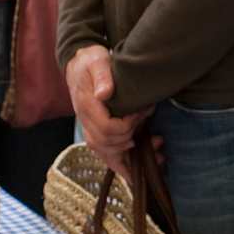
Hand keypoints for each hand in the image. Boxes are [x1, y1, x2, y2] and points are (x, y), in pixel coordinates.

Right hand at [65, 45, 142, 169]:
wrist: (78, 64)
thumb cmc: (90, 60)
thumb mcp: (97, 60)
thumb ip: (102, 75)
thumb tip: (105, 94)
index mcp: (87, 106)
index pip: (107, 127)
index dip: (128, 125)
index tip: (143, 112)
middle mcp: (86, 121)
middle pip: (106, 144)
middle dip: (131, 140)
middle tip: (153, 134)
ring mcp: (89, 128)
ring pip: (105, 154)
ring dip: (129, 159)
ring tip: (155, 155)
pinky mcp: (95, 131)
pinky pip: (105, 154)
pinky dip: (120, 165)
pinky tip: (136, 173)